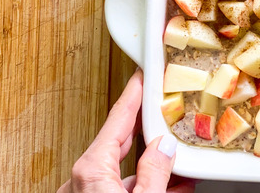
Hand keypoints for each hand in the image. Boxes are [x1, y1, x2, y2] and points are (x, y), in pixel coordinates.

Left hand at [58, 69, 195, 192]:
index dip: (133, 96)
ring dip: (150, 164)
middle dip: (145, 127)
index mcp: (90, 170)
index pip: (116, 121)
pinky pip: (118, 186)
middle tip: (161, 107)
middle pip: (118, 141)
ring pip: (121, 168)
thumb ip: (155, 172)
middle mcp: (80, 180)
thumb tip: (164, 148)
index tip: (141, 77)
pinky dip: (141, 182)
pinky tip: (169, 184)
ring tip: (179, 161)